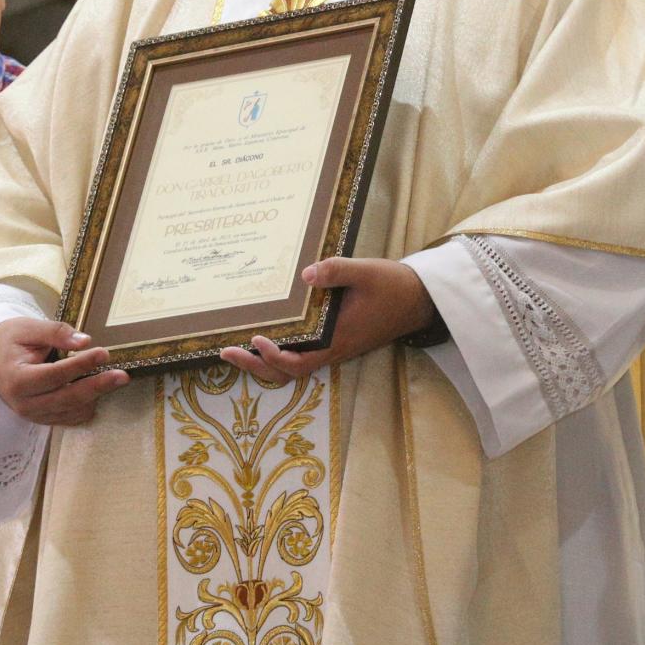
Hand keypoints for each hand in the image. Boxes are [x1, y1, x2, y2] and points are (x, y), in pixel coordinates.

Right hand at [0, 317, 129, 425]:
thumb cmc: (10, 340)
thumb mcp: (28, 328)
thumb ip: (55, 332)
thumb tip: (85, 341)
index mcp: (17, 380)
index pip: (55, 376)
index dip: (81, 365)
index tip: (104, 352)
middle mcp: (24, 404)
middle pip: (67, 399)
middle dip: (97, 387)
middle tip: (122, 376)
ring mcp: (34, 415)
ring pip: (72, 411)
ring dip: (95, 396)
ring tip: (113, 378)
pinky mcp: (43, 419)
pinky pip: (70, 418)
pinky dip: (87, 405)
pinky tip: (98, 389)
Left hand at [219, 257, 434, 382]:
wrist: (418, 300)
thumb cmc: (392, 287)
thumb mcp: (365, 272)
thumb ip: (336, 271)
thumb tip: (305, 274)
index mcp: (337, 340)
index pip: (299, 363)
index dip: (274, 357)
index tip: (257, 339)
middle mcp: (331, 350)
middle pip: (287, 373)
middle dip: (255, 366)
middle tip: (226, 351)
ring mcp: (332, 348)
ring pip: (292, 367)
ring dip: (264, 362)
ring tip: (237, 348)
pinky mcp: (334, 341)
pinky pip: (301, 355)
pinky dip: (279, 352)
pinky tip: (265, 335)